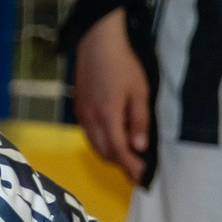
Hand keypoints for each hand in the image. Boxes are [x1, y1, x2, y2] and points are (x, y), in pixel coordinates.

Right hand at [73, 16, 150, 183]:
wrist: (96, 43)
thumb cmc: (123, 65)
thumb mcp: (140, 92)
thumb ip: (139, 121)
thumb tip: (139, 147)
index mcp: (108, 117)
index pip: (119, 151)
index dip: (131, 166)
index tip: (143, 177)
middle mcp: (90, 121)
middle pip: (104, 153)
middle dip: (121, 164)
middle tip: (137, 167)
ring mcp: (81, 115)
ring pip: (94, 145)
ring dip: (110, 154)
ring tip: (126, 156)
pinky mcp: (78, 109)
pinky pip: (89, 135)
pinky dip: (101, 143)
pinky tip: (112, 138)